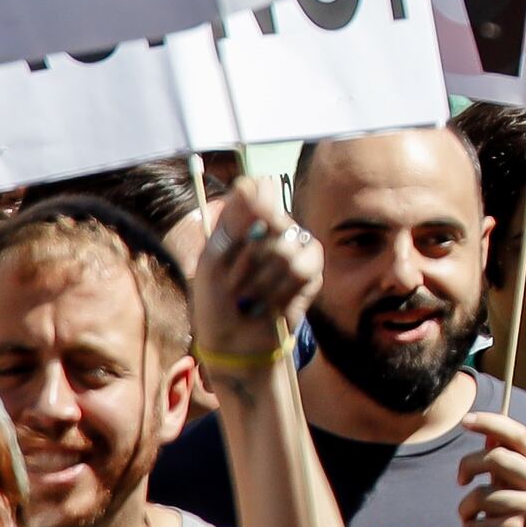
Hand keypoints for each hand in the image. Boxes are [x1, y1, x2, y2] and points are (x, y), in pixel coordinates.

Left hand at [191, 175, 317, 373]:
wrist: (235, 345)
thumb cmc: (216, 303)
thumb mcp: (212, 260)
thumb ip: (233, 221)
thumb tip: (254, 181)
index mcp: (244, 220)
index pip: (257, 190)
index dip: (247, 213)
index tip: (231, 241)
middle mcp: (273, 228)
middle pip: (272, 218)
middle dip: (248, 257)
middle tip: (234, 282)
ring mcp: (295, 248)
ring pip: (288, 246)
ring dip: (263, 280)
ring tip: (251, 297)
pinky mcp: (313, 272)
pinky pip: (305, 268)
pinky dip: (283, 290)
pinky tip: (271, 303)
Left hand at [451, 409, 525, 526]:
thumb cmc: (524, 521)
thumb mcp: (521, 487)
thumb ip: (508, 462)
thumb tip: (488, 435)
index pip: (519, 435)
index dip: (490, 423)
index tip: (465, 421)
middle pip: (496, 458)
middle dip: (468, 465)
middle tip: (460, 480)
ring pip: (483, 493)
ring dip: (465, 506)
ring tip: (467, 517)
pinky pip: (480, 524)